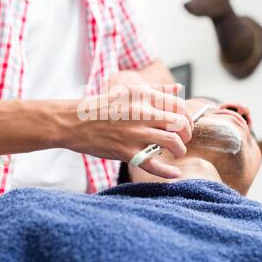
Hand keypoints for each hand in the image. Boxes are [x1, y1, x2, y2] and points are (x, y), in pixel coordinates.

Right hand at [62, 83, 192, 178]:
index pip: (179, 105)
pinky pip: (153, 164)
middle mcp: (141, 113)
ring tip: (177, 152)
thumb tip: (180, 88)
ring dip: (180, 150)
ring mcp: (134, 133)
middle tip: (184, 139)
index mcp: (143, 96)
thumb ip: (156, 90)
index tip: (185, 125)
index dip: (188, 117)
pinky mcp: (126, 151)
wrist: (74, 122)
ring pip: (172, 142)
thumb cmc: (102, 107)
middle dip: (187, 134)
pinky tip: (175, 174)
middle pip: (180, 123)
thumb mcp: (128, 91)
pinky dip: (168, 172)